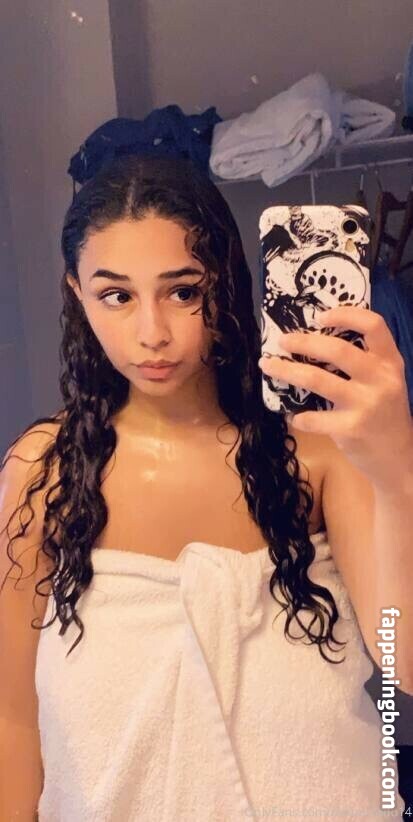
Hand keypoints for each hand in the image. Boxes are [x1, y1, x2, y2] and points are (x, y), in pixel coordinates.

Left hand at [258, 306, 412, 488]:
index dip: (345, 314)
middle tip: (282, 341)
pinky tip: (293, 416)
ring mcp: (366, 405)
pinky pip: (314, 418)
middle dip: (304, 342)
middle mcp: (381, 380)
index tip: (319, 316)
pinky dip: (299, 416)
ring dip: (287, 371)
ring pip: (317, 380)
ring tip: (268, 366)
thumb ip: (364, 362)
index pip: (374, 325)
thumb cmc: (384, 414)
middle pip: (338, 350)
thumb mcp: (385, 382)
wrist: (398, 458)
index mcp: (390, 362)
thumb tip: (314, 340)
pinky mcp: (352, 429)